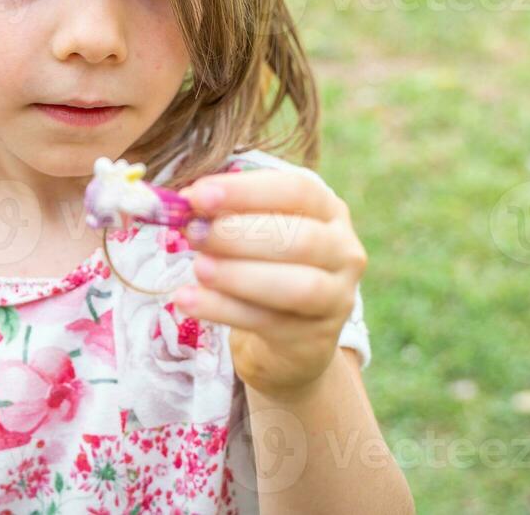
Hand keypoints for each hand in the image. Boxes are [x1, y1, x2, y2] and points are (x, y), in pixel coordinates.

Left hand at [175, 167, 367, 401]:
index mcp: (329, 211)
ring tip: (197, 267)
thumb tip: (186, 202)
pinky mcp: (314, 339)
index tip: (197, 195)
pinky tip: (188, 300)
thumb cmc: (266, 266)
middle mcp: (343, 251)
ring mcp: (336, 298)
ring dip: (238, 274)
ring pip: (296, 285)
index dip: (246, 191)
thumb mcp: (254, 233)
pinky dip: (222, 309)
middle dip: (240, 234)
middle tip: (193, 232)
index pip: (297, 191)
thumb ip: (229, 214)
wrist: (289, 338)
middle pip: (301, 238)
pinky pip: (267, 321)